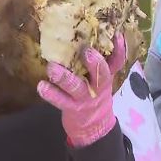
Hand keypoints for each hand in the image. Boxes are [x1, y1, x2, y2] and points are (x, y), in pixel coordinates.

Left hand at [38, 33, 125, 147]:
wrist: (94, 127)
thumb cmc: (95, 94)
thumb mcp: (103, 79)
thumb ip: (101, 61)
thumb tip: (98, 34)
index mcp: (107, 77)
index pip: (117, 62)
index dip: (119, 49)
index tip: (116, 35)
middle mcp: (98, 87)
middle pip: (101, 75)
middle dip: (95, 63)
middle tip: (85, 50)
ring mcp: (85, 98)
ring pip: (76, 87)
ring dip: (64, 77)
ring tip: (52, 68)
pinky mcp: (71, 108)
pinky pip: (60, 101)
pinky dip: (50, 94)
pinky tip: (41, 86)